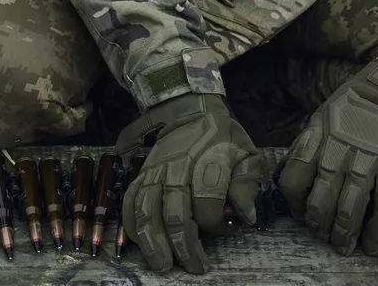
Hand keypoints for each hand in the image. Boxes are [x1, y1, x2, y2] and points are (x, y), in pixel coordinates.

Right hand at [116, 94, 264, 273]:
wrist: (191, 111)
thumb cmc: (225, 138)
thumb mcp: (248, 154)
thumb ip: (248, 184)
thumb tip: (244, 214)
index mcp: (209, 161)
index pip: (207, 200)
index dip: (215, 222)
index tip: (224, 228)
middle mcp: (177, 167)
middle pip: (175, 211)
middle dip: (183, 243)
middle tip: (193, 267)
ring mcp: (155, 171)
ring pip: (147, 208)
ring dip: (153, 240)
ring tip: (161, 264)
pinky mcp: (141, 174)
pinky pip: (129, 199)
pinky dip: (131, 222)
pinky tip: (139, 242)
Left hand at [277, 58, 377, 255]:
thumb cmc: (350, 107)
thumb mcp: (318, 120)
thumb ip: (303, 149)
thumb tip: (283, 178)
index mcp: (315, 138)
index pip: (293, 178)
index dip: (294, 203)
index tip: (300, 215)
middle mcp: (338, 150)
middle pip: (321, 198)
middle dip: (319, 225)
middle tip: (323, 236)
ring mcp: (367, 159)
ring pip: (351, 206)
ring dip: (345, 232)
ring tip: (343, 246)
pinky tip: (373, 243)